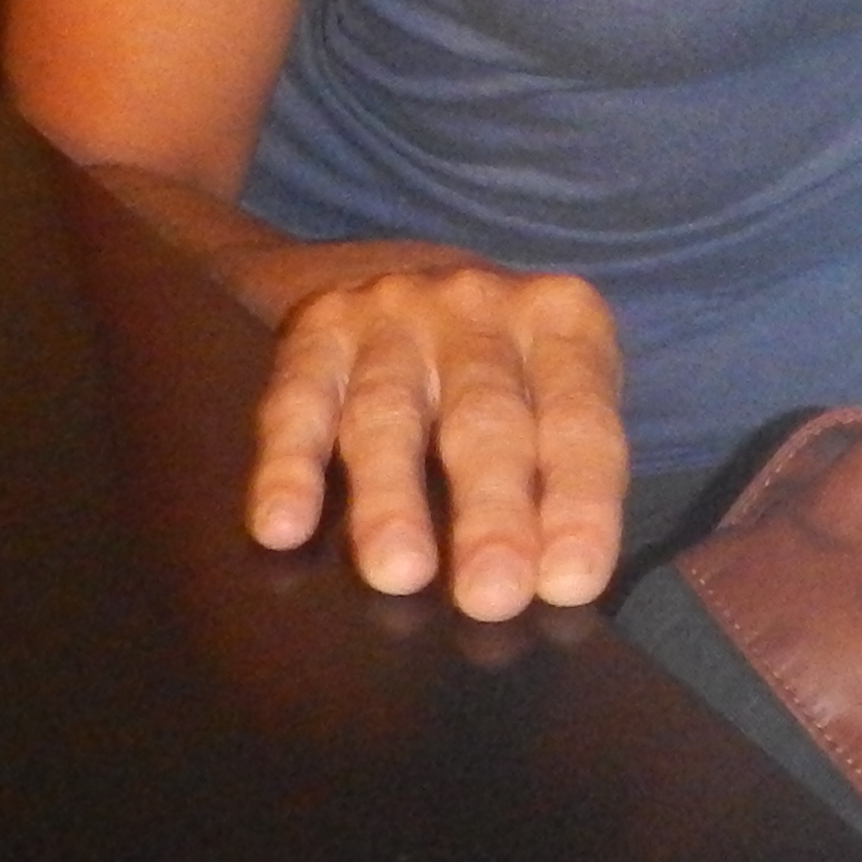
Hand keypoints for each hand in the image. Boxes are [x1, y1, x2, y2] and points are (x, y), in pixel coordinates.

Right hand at [236, 253, 625, 620]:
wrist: (409, 266)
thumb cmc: (509, 368)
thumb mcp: (562, 391)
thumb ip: (567, 474)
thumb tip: (554, 585)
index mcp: (561, 323)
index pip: (579, 420)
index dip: (579, 502)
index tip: (569, 583)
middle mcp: (478, 307)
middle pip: (485, 416)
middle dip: (490, 510)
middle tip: (491, 596)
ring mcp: (393, 314)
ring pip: (389, 412)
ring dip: (391, 496)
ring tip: (397, 572)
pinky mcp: (316, 330)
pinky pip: (298, 401)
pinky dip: (289, 466)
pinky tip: (282, 526)